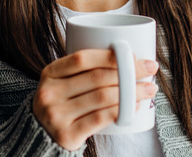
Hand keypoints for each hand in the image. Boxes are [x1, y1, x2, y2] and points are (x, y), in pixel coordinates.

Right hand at [32, 49, 158, 150]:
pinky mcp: (67, 134)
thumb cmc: (63, 103)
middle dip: (129, 72)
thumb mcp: (63, 82)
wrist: (42, 135)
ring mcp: (56, 115)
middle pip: (97, 78)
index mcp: (50, 73)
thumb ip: (84, 70)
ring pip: (102, 97)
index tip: (134, 55)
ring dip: (131, 92)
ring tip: (149, 89)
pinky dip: (121, 111)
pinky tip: (135, 107)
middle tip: (150, 70)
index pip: (82, 58)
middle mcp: (50, 93)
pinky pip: (100, 118)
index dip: (110, 55)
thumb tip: (129, 57)